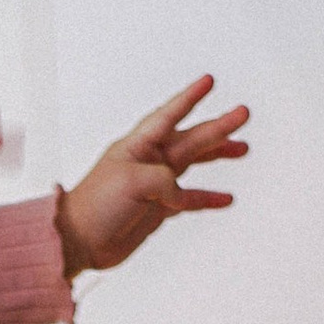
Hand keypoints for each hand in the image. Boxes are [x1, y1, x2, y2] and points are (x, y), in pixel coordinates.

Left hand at [54, 78, 248, 275]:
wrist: (79, 242)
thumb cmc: (95, 205)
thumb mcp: (132, 182)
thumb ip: (164, 180)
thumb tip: (180, 194)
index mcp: (138, 145)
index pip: (169, 114)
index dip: (189, 97)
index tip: (209, 81)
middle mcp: (149, 161)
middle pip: (191, 137)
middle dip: (218, 126)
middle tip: (243, 114)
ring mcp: (155, 185)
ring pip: (194, 163)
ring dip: (218, 154)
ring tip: (242, 148)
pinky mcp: (158, 208)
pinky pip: (190, 199)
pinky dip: (208, 197)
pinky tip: (226, 198)